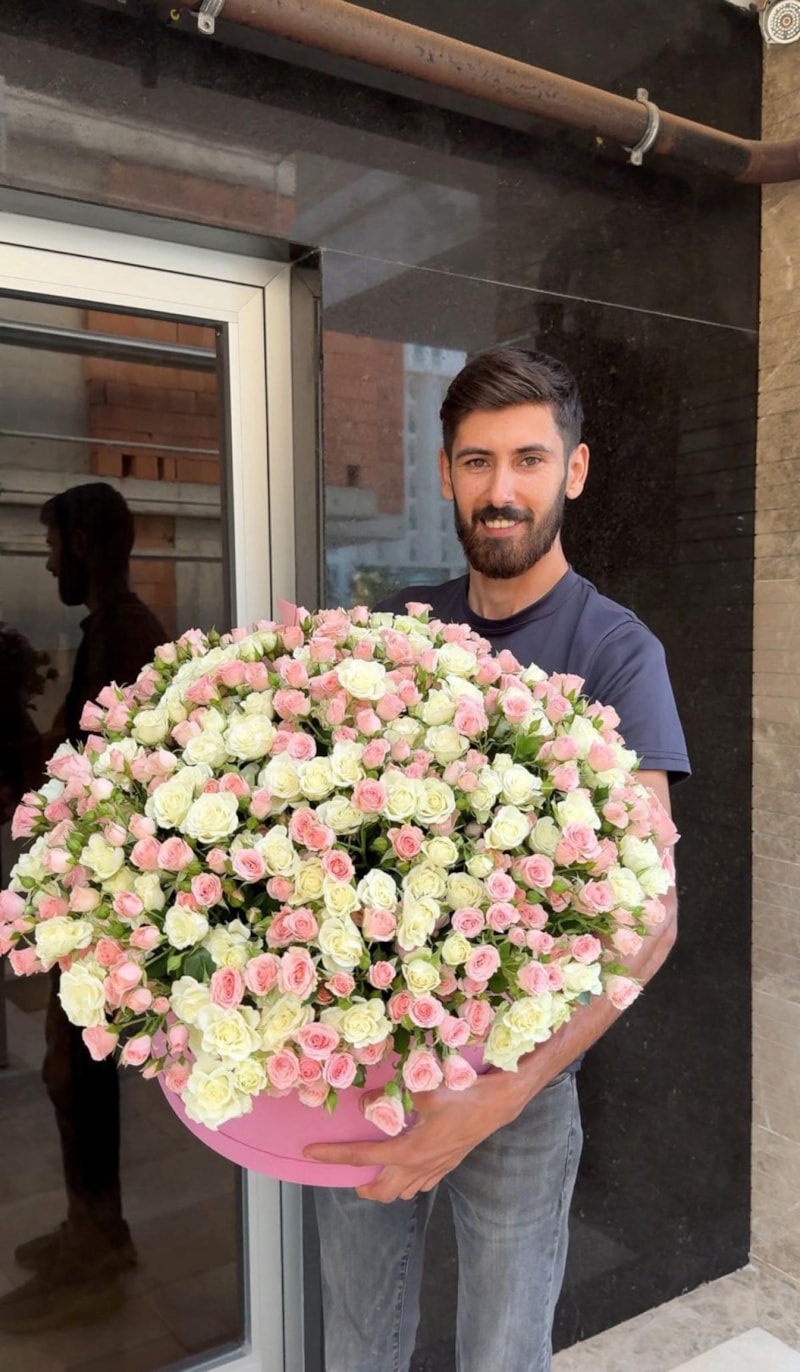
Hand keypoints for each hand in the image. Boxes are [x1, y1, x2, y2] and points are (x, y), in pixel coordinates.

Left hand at [303, 1075, 515, 1202]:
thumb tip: (365, 1102)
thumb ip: (390, 1097)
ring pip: (402, 1192)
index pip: (362, 1156)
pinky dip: (406, 1181)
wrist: (499, 1103)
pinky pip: (421, 1184)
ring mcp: (436, 1169)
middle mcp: (420, 1166)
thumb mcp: (422, 1089)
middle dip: (361, 1186)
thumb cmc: (463, 1093)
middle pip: (381, 1192)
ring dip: (384, 1185)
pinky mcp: (448, 1165)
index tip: (311, 1153)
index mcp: (410, 1150)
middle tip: (348, 1173)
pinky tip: (405, 1165)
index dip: (333, 1155)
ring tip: (374, 1169)